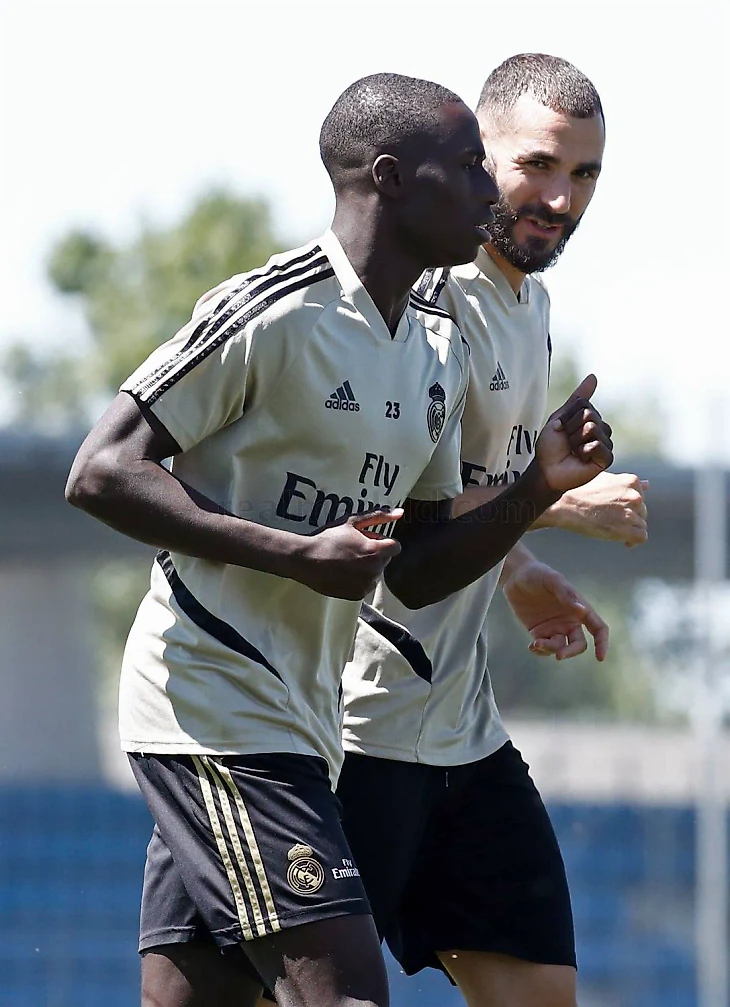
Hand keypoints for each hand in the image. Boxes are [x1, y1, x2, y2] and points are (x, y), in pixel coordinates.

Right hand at [295, 509, 403, 600]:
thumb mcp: (352, 522)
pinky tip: (343, 572)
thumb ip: (378, 517)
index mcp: (376, 551)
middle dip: (375, 554)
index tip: (368, 540)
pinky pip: (365, 586)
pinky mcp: (357, 596)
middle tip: (354, 549)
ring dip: (367, 568)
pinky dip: (358, 580)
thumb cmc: (328, 538)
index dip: (382, 542)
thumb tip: (400, 513)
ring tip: (347, 561)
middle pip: (385, 560)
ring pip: (375, 574)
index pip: (395, 547)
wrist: (306, 560)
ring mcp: (366, 585)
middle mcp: (375, 570)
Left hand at [502, 559, 608, 660]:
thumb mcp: (552, 580)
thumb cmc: (537, 574)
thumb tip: (582, 610)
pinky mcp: (539, 632)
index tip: (600, 658)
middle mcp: (569, 621)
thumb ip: (566, 594)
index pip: (598, 628)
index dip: (602, 643)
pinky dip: (540, 651)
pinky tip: (532, 646)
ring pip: (560, 648)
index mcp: (579, 608)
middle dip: (570, 652)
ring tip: (536, 643)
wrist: (515, 576)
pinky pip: (544, 648)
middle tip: (559, 656)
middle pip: (578, 644)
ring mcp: (554, 628)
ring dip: (550, 650)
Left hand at [535, 375, 612, 493]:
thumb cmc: (551, 446)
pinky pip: (597, 445)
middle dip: (571, 428)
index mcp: (591, 418)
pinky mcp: (606, 459)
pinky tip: (581, 459)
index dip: (567, 416)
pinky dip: (583, 451)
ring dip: (575, 440)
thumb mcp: (560, 417)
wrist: (546, 470)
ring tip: (574, 451)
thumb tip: (594, 376)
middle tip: (567, 442)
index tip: (561, 429)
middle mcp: (601, 429)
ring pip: (592, 428)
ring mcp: (605, 443)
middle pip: (588, 414)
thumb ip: (577, 398)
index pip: (583, 404)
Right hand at [554, 472, 648, 546]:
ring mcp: (630, 513)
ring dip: (630, 529)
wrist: (567, 507)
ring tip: (614, 530)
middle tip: (612, 521)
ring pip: (641, 525)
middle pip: (642, 512)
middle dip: (630, 518)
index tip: (618, 512)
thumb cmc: (582, 493)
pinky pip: (641, 537)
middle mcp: (634, 496)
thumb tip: (647, 484)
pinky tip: (624, 541)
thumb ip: (626, 483)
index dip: (630, 507)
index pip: (641, 497)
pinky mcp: (626, 529)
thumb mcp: (605, 480)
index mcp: (631, 482)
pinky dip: (634, 541)